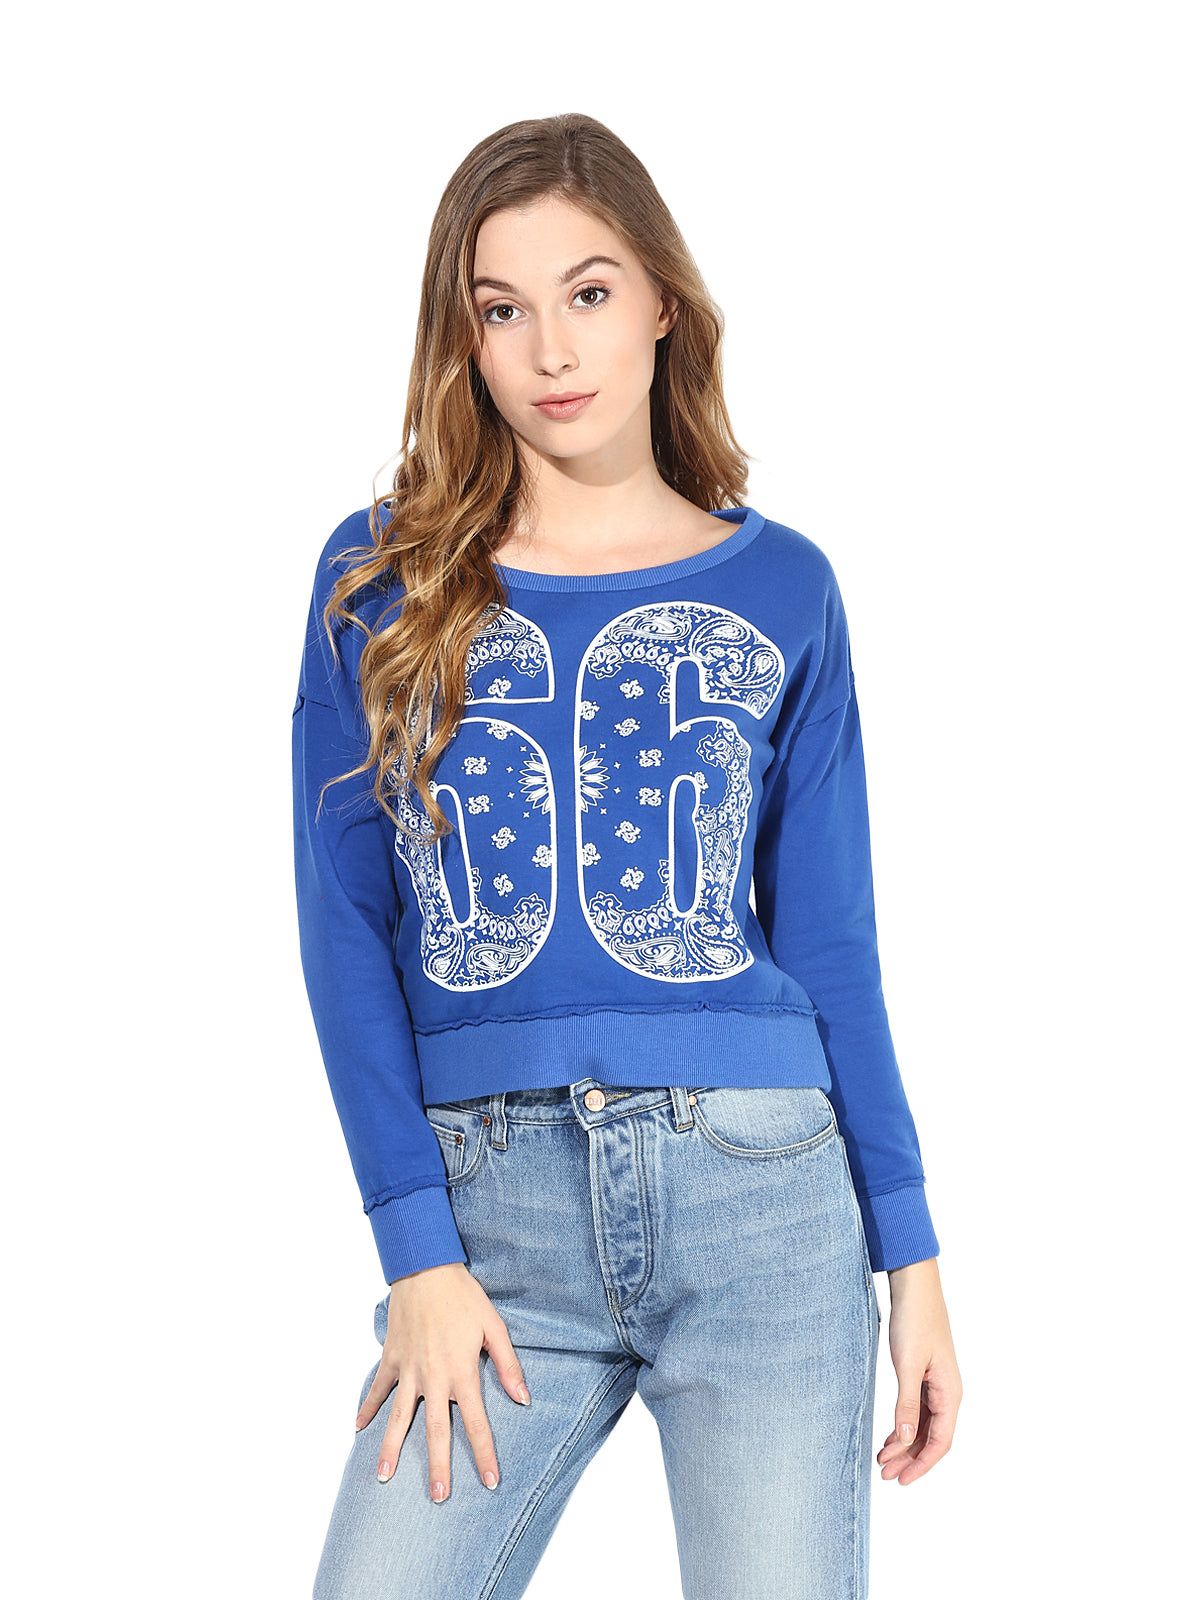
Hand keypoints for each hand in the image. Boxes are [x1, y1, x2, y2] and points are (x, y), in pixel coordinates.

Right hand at [355, 1262, 530, 1501]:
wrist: (425, 1268)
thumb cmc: (463, 1296)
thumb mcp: (494, 1326)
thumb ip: (508, 1365)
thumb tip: (522, 1399)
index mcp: (461, 1373)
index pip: (476, 1423)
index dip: (484, 1454)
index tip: (490, 1482)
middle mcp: (433, 1378)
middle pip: (435, 1431)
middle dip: (437, 1466)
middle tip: (438, 1497)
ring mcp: (408, 1370)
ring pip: (398, 1417)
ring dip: (390, 1448)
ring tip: (385, 1477)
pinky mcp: (391, 1358)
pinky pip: (377, 1388)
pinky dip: (366, 1407)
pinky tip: (358, 1428)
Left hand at [877, 1257, 960, 1484]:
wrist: (916, 1287)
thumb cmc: (914, 1321)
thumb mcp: (907, 1364)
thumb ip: (907, 1403)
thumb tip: (907, 1439)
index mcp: (949, 1392)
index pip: (940, 1442)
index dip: (922, 1464)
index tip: (901, 1479)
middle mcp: (948, 1392)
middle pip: (932, 1438)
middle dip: (910, 1459)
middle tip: (885, 1474)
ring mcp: (937, 1384)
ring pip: (925, 1426)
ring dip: (906, 1444)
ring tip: (882, 1459)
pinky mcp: (925, 1375)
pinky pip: (919, 1410)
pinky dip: (905, 1426)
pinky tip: (890, 1435)